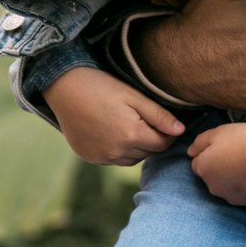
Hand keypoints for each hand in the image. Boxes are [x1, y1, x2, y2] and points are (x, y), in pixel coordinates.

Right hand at [44, 67, 183, 165]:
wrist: (64, 87)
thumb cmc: (102, 86)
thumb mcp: (134, 96)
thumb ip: (159, 115)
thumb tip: (181, 131)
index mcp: (131, 136)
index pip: (162, 144)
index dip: (169, 134)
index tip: (168, 122)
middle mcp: (116, 152)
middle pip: (148, 153)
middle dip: (154, 140)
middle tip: (149, 120)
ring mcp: (101, 157)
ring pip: (132, 159)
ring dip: (137, 147)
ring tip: (131, 125)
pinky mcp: (89, 157)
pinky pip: (113, 160)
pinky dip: (119, 151)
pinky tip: (114, 132)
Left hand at [187, 122, 245, 205]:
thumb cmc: (244, 139)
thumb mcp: (217, 132)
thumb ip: (199, 142)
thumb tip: (190, 152)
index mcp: (204, 169)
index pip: (198, 164)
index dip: (210, 154)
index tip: (224, 148)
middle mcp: (214, 188)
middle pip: (213, 178)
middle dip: (220, 169)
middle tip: (237, 154)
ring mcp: (232, 197)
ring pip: (228, 188)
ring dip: (233, 179)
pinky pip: (245, 194)